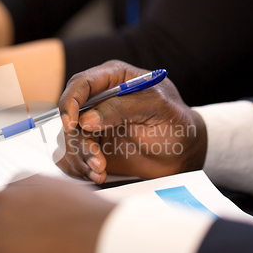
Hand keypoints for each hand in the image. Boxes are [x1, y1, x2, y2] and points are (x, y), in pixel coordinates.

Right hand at [57, 60, 206, 183]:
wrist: (183, 154)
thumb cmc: (176, 124)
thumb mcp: (157, 108)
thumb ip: (122, 108)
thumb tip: (86, 119)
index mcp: (115, 78)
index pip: (81, 83)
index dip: (70, 102)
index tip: (71, 124)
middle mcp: (100, 98)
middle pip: (71, 113)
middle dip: (78, 139)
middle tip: (96, 157)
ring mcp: (95, 123)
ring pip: (70, 138)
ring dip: (82, 157)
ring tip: (100, 170)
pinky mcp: (94, 145)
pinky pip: (75, 156)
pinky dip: (82, 168)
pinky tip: (98, 174)